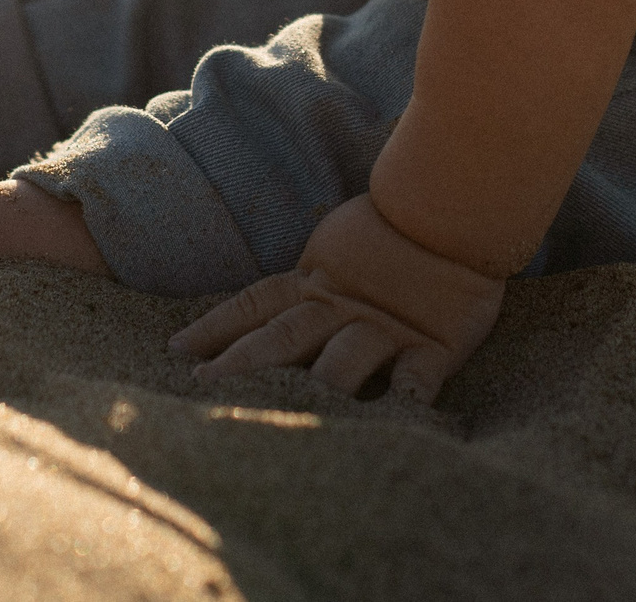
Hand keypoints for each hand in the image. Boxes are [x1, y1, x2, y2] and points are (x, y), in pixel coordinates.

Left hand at [171, 193, 503, 403]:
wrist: (459, 206)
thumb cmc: (395, 227)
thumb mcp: (336, 247)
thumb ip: (309, 277)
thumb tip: (265, 306)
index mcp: (316, 284)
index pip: (254, 304)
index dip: (216, 325)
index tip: (177, 349)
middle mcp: (343, 310)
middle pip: (283, 338)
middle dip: (242, 364)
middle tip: (204, 389)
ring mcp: (386, 330)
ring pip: (340, 364)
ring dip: (311, 391)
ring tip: (280, 418)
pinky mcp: (434, 348)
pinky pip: (415, 383)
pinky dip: (400, 405)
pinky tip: (381, 428)